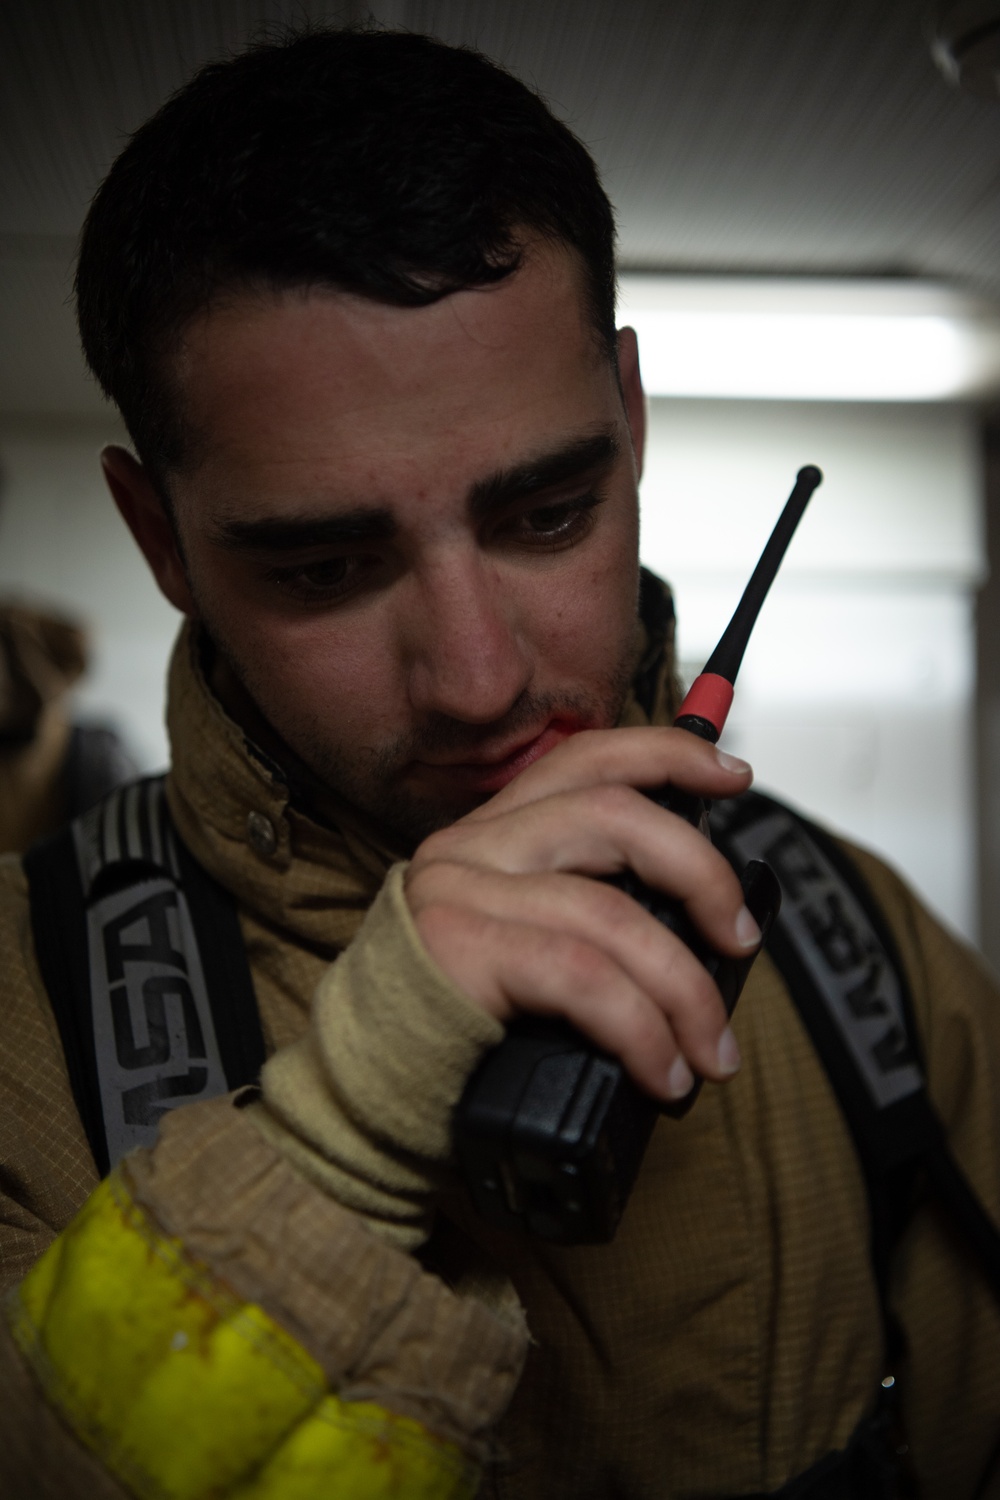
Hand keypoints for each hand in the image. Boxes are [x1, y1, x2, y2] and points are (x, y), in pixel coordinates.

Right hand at [404, 728, 759, 1101]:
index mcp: (490, 837)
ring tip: (712, 1054)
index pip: (585, 762)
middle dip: (702, 874)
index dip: (667, 755)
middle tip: (741, 938)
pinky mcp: (459, 953)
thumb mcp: (526, 952)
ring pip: (612, 911)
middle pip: (614, 816)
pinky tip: (663, 1073)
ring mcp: (458, 895)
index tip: (732, 774)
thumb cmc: (453, 1035)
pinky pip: (585, 978)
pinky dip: (643, 1031)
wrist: (358, 1103)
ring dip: (685, 989)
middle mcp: (468, 848)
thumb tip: (698, 928)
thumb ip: (586, 917)